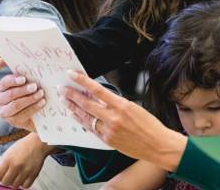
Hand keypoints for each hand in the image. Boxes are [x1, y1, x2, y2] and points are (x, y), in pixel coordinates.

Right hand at [0, 74, 45, 131]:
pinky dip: (34, 107)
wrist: (35, 113)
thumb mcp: (27, 84)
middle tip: (35, 86)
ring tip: (41, 94)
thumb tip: (34, 71)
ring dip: (30, 99)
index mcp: (1, 88)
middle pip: (10, 94)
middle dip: (23, 90)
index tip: (24, 79)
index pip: (5, 83)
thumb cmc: (30, 93)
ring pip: (16, 105)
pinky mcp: (13, 121)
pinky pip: (23, 114)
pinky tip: (42, 102)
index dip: (14, 81)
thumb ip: (26, 79)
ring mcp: (4, 112)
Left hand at [0, 133, 54, 188]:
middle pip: (5, 182)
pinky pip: (25, 186)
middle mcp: (17, 165)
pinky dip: (22, 184)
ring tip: (14, 177)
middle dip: (3, 181)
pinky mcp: (34, 174)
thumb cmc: (23, 146)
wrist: (39, 142)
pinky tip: (22, 179)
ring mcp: (26, 170)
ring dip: (13, 183)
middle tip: (5, 177)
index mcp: (8, 159)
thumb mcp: (8, 153)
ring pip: (15, 186)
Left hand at [59, 70, 187, 171]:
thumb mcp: (134, 107)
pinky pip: (90, 128)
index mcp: (122, 105)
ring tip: (64, 100)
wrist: (157, 145)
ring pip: (85, 117)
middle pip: (86, 104)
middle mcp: (113, 117)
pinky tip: (76, 115)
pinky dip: (82, 120)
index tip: (72, 74)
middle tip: (62, 89)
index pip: (97, 90)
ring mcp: (108, 130)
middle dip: (72, 95)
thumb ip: (116, 103)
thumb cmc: (150, 125)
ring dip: (73, 108)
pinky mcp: (107, 141)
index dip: (82, 81)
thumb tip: (101, 97)